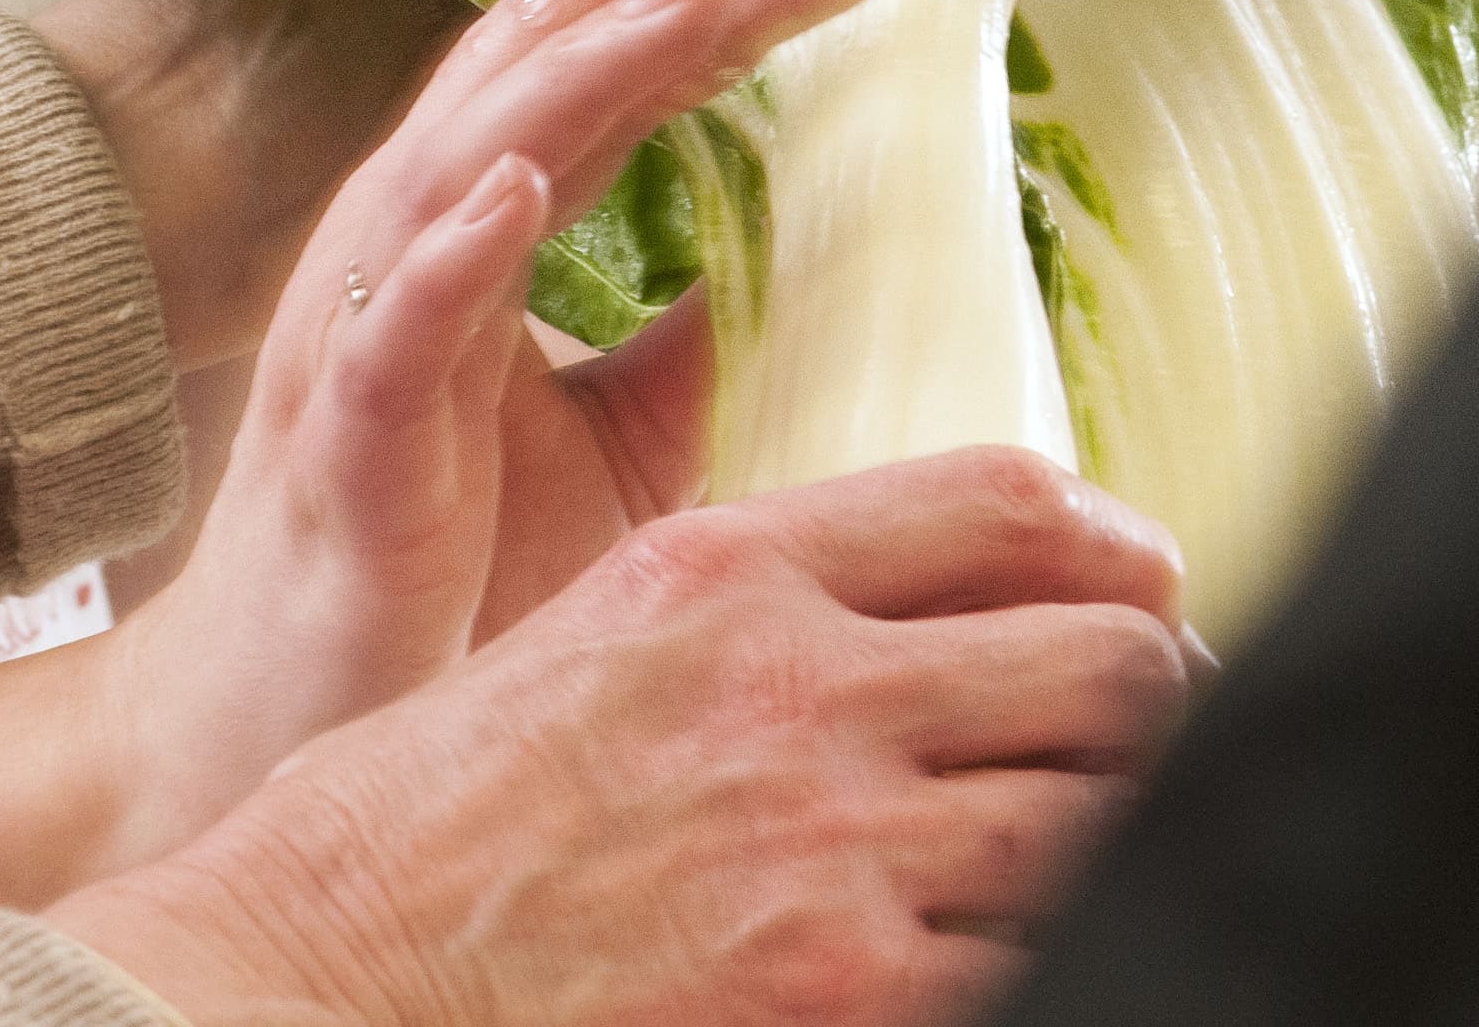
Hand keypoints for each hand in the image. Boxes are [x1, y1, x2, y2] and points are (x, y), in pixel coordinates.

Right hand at [59, 449, 1196, 1026]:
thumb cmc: (416, 837)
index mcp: (725, 572)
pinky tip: (1029, 949)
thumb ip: (744, 618)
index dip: (1115, 542)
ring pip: (1099, 813)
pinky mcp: (846, 993)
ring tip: (1117, 850)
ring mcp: (834, 847)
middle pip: (1102, 657)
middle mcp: (800, 685)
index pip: (999, 502)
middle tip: (1163, 736)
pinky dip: (1051, 952)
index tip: (1153, 577)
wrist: (316, 979)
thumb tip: (894, 633)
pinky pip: (1033, 954)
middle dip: (1157, 696)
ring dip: (1123, 831)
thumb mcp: (581, 645)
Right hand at [98, 0, 878, 865]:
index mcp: (475, 224)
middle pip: (546, 46)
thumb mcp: (612, 445)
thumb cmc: (440, 581)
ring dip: (593, 58)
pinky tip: (517, 183)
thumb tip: (812, 255)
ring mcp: (369, 331)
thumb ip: (687, 338)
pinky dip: (450, 245)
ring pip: (477, 148)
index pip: (600, 48)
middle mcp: (413, 239)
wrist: (284, 733)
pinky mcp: (344, 445)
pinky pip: (393, 330)